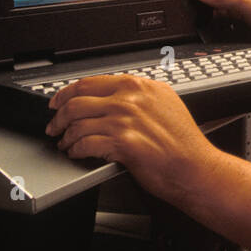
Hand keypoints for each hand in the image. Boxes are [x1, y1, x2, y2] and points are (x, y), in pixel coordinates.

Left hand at [45, 74, 224, 205]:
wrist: (196, 168)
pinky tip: (76, 154)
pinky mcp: (123, 143)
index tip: (58, 101)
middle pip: (78, 100)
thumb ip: (141, 97)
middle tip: (54, 125)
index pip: (92, 82)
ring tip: (64, 144)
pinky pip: (85, 144)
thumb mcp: (166, 105)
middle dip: (59, 115)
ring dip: (65, 136)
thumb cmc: (184, 144)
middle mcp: (132, 99)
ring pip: (78, 123)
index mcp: (141, 86)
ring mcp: (126, 119)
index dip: (67, 93)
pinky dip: (75, 150)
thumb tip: (114, 98)